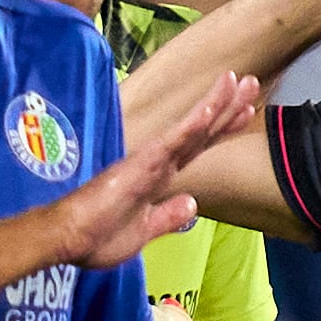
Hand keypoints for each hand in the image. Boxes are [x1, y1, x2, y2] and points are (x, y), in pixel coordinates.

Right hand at [58, 68, 260, 270]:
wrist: (68, 240)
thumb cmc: (98, 237)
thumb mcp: (144, 230)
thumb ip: (168, 216)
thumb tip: (190, 203)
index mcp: (160, 177)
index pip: (198, 148)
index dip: (222, 129)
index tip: (247, 110)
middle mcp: (159, 163)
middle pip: (202, 132)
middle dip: (228, 107)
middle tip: (253, 82)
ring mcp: (150, 161)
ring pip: (191, 129)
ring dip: (217, 104)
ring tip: (239, 80)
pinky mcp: (140, 166)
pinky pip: (171, 143)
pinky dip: (192, 126)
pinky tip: (210, 110)